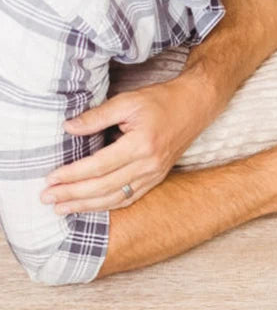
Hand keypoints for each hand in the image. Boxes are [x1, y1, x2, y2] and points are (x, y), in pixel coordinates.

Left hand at [41, 75, 218, 214]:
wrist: (196, 106)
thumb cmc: (162, 100)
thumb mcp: (127, 101)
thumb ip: (96, 116)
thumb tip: (68, 128)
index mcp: (142, 145)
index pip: (99, 166)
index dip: (72, 174)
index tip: (50, 178)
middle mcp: (150, 164)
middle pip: (105, 187)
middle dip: (74, 194)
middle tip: (47, 198)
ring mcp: (155, 174)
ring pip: (117, 197)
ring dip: (88, 206)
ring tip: (62, 209)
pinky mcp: (158, 177)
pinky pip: (131, 197)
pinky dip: (109, 205)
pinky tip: (91, 206)